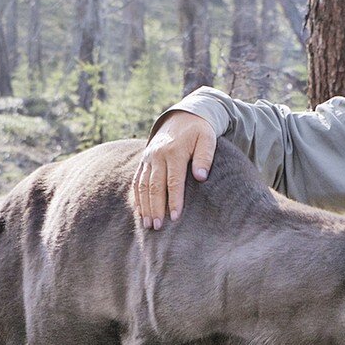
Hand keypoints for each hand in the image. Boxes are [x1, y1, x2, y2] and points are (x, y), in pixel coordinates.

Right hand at [133, 111, 216, 228]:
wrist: (182, 117)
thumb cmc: (199, 131)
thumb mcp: (207, 139)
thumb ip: (205, 157)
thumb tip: (201, 177)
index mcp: (173, 151)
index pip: (173, 181)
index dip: (174, 200)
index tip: (175, 217)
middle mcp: (157, 155)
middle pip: (154, 186)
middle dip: (155, 208)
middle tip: (157, 227)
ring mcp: (148, 158)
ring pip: (143, 185)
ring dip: (144, 206)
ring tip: (147, 224)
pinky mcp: (144, 161)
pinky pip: (137, 180)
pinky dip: (137, 197)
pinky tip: (139, 212)